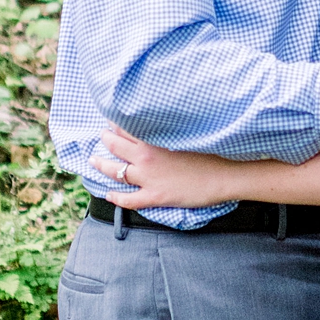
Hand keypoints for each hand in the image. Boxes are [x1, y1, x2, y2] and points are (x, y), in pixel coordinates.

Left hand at [91, 128, 240, 210]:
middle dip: (105, 140)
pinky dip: (115, 197)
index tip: (111, 120)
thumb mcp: (188, 131)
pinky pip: (128, 199)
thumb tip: (158, 121)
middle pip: (115, 146)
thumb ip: (168, 127)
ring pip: (116, 171)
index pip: (126, 127)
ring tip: (94, 161)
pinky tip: (109, 194)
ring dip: (102, 165)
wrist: (226, 173)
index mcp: (155, 138)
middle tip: (101, 136)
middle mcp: (146, 156)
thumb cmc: (213, 150)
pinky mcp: (155, 196)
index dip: (116, 123)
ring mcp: (149, 177)